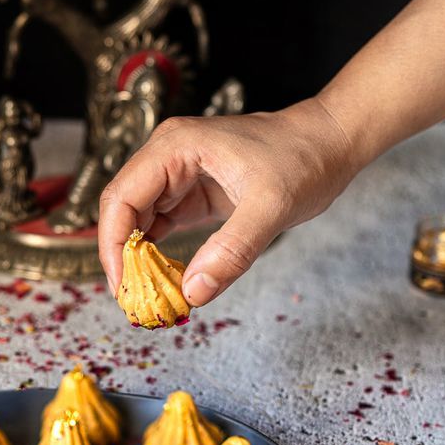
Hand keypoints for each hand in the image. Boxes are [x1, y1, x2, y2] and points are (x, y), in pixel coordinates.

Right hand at [98, 96, 356, 305]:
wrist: (331, 143)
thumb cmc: (304, 159)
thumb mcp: (272, 207)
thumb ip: (232, 251)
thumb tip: (193, 293)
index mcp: (175, 147)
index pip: (121, 198)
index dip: (113, 245)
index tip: (124, 287)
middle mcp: (168, 157)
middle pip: (123, 211)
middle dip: (123, 258)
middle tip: (135, 302)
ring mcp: (179, 176)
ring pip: (139, 222)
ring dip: (139, 260)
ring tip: (148, 298)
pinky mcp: (193, 194)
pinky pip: (162, 227)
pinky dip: (159, 256)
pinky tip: (165, 282)